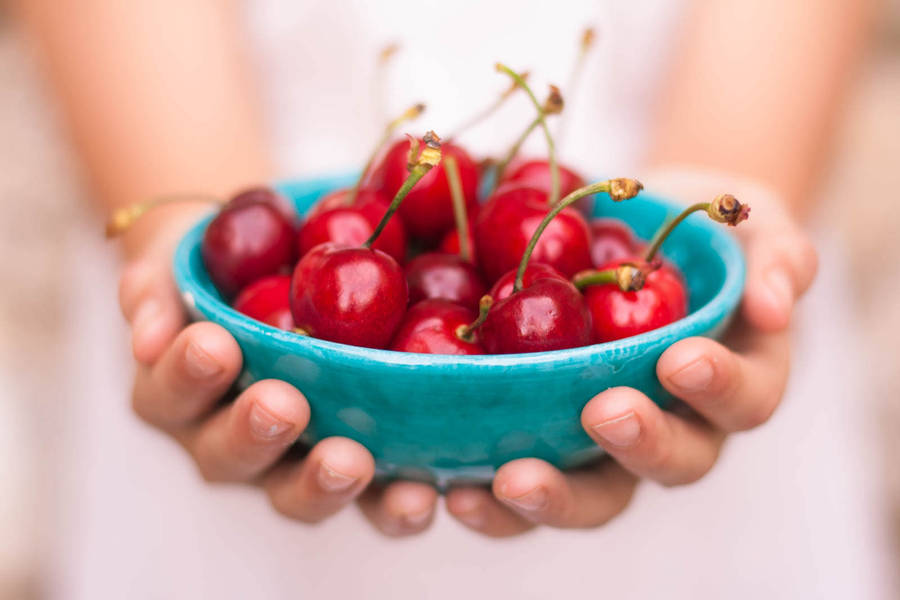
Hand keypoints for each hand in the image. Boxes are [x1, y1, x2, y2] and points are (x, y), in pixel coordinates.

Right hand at [118, 205, 439, 535]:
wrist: (286, 272)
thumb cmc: (227, 266)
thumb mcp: (185, 256)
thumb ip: (156, 286)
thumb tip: (148, 333)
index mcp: (179, 394)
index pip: (168, 395)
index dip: (185, 377)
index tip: (214, 344)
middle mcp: (229, 440)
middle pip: (230, 458)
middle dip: (254, 434)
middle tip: (282, 405)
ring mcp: (293, 461)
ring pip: (298, 492)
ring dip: (323, 483)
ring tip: (351, 460)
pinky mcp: (358, 466)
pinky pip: (374, 499)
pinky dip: (396, 502)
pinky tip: (424, 489)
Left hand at [437, 170, 818, 536]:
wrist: (637, 236)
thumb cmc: (702, 237)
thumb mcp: (752, 227)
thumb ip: (777, 258)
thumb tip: (774, 303)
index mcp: (733, 383)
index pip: (743, 401)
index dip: (719, 388)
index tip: (682, 358)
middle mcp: (676, 426)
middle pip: (669, 464)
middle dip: (639, 446)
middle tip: (605, 414)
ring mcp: (606, 442)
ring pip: (592, 493)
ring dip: (553, 496)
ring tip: (507, 481)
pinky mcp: (546, 438)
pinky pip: (524, 480)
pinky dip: (491, 497)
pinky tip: (452, 487)